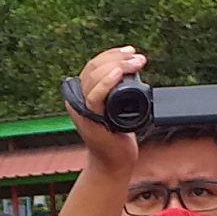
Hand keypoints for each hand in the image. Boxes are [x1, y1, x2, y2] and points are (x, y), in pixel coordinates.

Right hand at [67, 46, 148, 172]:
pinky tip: (118, 73)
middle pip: (93, 68)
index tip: (130, 52)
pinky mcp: (90, 120)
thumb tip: (129, 70)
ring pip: (94, 77)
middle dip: (118, 58)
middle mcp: (78, 99)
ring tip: (137, 62)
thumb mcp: (116, 108)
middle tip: (138, 58)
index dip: (112, 54)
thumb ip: (115, 93)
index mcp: (83, 94)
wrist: (114, 163)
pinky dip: (106, 83)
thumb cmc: (117, 138)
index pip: (93, 65)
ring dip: (117, 65)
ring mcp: (83, 109)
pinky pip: (95, 97)